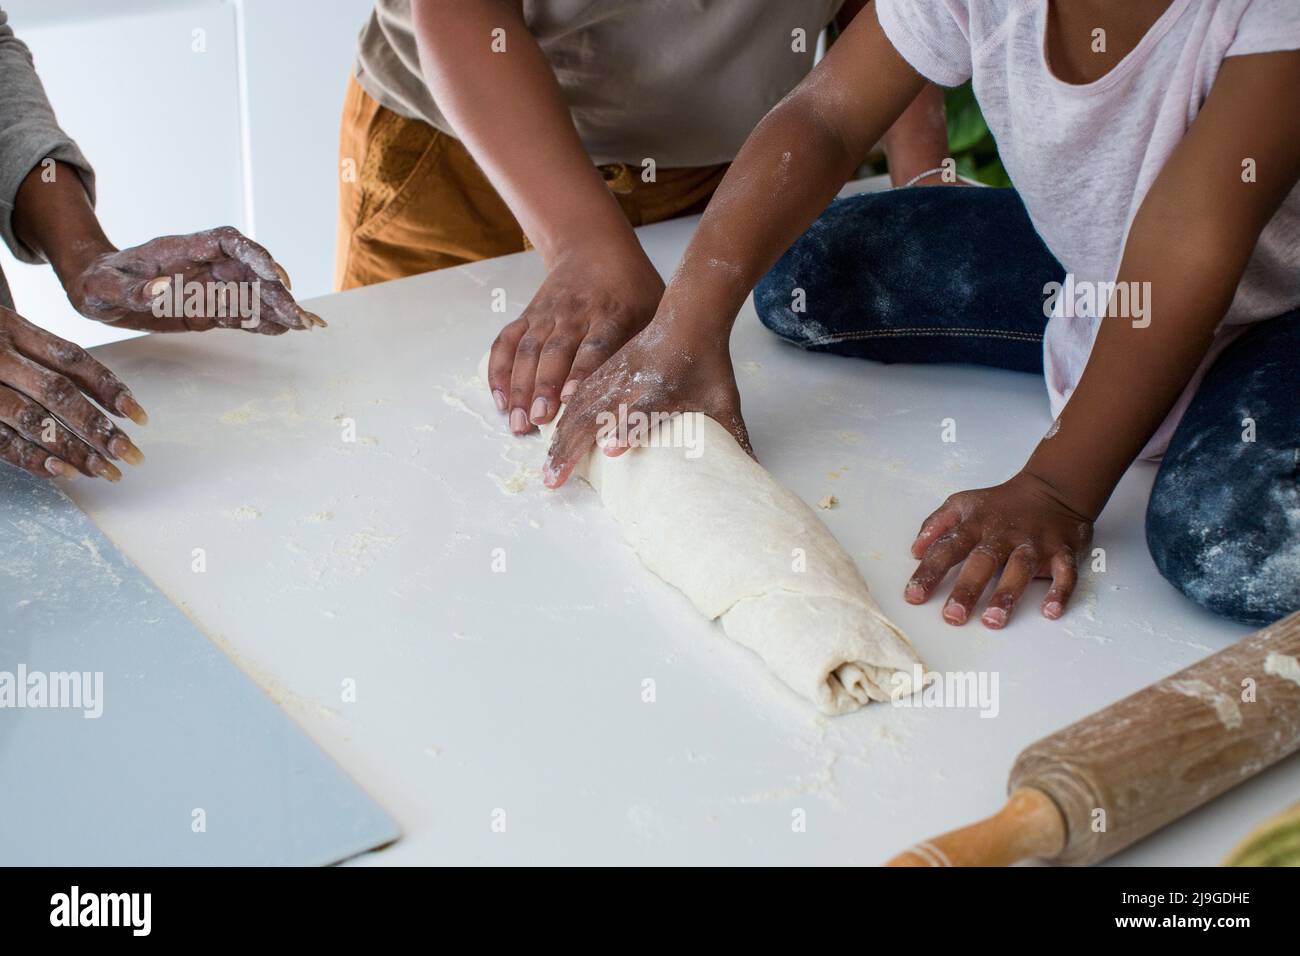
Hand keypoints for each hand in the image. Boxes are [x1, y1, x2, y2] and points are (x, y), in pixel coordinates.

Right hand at [0, 306, 146, 481]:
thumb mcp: (3, 333)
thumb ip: (41, 357)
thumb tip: (106, 403)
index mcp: (11, 328)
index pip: (72, 359)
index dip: (109, 388)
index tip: (140, 416)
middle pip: (58, 392)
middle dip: (99, 427)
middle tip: (131, 454)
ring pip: (32, 419)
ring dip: (73, 449)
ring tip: (105, 471)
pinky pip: (0, 439)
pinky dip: (32, 458)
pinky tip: (62, 473)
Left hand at [66, 227, 324, 333]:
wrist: (96, 290)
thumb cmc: (96, 283)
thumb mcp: (103, 288)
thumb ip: (133, 290)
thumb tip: (164, 293)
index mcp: (181, 250)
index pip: (227, 242)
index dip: (253, 254)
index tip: (273, 273)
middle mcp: (202, 265)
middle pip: (250, 270)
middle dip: (277, 290)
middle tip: (298, 315)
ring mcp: (209, 286)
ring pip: (253, 293)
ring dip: (280, 307)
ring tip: (307, 324)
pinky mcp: (209, 308)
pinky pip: (242, 312)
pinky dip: (264, 321)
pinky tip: (284, 330)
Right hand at [487, 246, 663, 433]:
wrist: (594, 246)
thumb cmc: (632, 287)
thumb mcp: (653, 308)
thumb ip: (651, 345)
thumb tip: (661, 391)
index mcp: (612, 312)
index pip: (596, 346)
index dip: (581, 372)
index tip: (570, 399)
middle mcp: (575, 312)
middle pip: (556, 352)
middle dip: (544, 387)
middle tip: (539, 420)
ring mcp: (547, 313)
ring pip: (528, 350)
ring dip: (519, 387)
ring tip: (517, 422)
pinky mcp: (528, 315)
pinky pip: (507, 342)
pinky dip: (499, 370)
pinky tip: (499, 399)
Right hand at [542, 321, 749, 488]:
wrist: (689, 319)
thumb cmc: (707, 364)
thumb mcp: (723, 402)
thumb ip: (734, 437)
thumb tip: (753, 470)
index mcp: (661, 388)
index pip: (642, 410)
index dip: (628, 428)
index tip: (613, 449)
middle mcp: (631, 381)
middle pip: (594, 414)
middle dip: (571, 448)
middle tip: (553, 480)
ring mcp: (612, 376)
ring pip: (577, 409)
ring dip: (559, 440)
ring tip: (548, 468)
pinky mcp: (604, 372)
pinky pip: (576, 398)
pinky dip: (561, 420)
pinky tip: (552, 438)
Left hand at [904, 470, 1092, 627]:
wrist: (1051, 489)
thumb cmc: (1000, 504)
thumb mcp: (962, 504)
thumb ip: (936, 525)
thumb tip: (915, 551)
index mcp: (975, 524)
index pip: (948, 548)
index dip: (929, 571)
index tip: (914, 596)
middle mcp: (1003, 535)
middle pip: (982, 561)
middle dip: (967, 588)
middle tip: (953, 616)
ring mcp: (1034, 543)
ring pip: (1020, 568)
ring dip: (1006, 594)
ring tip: (993, 620)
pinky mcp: (1062, 551)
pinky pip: (1064, 572)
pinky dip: (1060, 591)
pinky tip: (1050, 611)